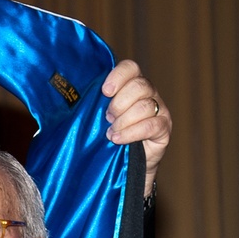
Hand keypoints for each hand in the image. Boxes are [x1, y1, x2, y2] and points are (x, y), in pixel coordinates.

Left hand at [102, 58, 171, 196]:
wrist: (125, 170)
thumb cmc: (110, 140)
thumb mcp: (100, 118)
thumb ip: (96, 104)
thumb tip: (74, 96)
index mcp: (133, 85)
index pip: (131, 68)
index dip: (118, 76)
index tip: (105, 91)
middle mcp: (150, 94)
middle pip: (139, 85)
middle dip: (119, 103)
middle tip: (107, 118)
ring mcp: (160, 111)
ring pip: (144, 106)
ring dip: (124, 120)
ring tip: (111, 132)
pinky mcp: (164, 129)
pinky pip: (151, 125)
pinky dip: (132, 132)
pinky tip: (118, 139)